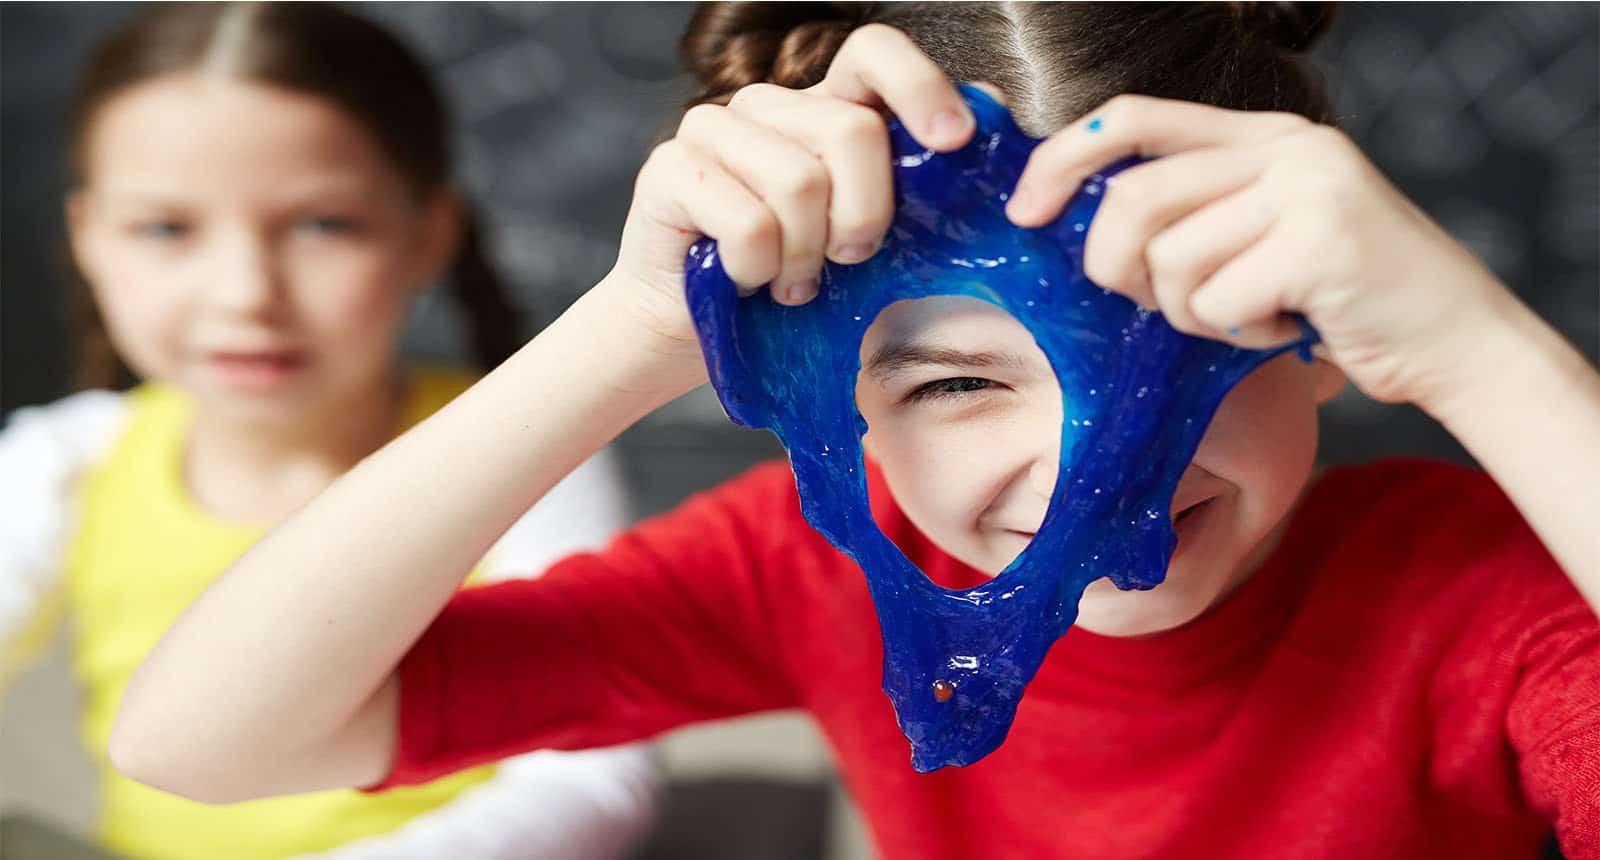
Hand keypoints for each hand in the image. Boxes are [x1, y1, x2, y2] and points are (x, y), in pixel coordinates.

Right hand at [600, 24, 976, 365]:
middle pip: (851, 131)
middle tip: (845, 261)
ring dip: (804, 257)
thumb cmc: (787, 283)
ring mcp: (712, 129)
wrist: (694, 331)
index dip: (919, 86)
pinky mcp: (669, 168)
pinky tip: (747, 282)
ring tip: (790, 282)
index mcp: (821, 109)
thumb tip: (987, 110)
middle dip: (864, 216)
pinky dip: (758, 270)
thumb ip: (917, 179)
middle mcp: (767, 106)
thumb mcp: (865, 236)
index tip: (952, 142)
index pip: (874, 52)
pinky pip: (748, 224)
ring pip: (799, 182)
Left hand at [1004, 94, 1517, 409]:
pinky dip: (1237, 335)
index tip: (1026, 213)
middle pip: (1132, 198)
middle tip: (1160, 304)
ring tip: (1248, 316)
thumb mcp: (1259, 239)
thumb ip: (1190, 216)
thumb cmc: (1342, 303)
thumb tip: (1083, 232)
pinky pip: (1215, 301)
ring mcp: (1306, 187)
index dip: (1062, 161)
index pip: (1129, 118)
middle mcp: (1283, 146)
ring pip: (1169, 260)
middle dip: (1116, 270)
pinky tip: (1286, 329)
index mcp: (1261, 135)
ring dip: (1189, 313)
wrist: (1458, 341)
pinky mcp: (1321, 240)